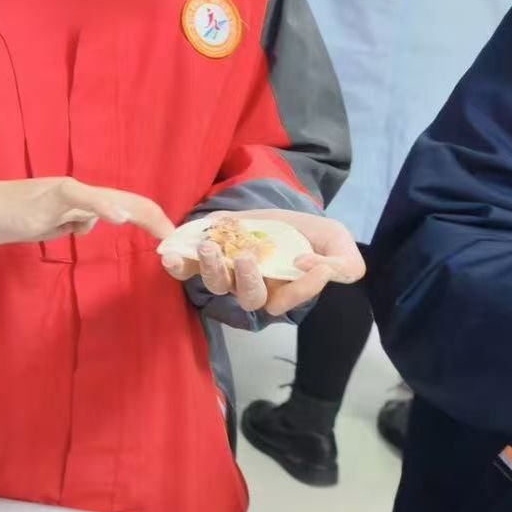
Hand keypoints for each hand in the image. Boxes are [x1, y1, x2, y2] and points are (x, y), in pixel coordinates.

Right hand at [0, 173, 173, 248]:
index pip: (120, 206)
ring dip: (141, 214)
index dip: (149, 220)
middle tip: (180, 241)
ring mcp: (58, 193)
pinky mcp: (42, 199)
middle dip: (157, 218)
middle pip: (126, 199)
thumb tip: (89, 224)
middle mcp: (72, 191)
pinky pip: (78, 199)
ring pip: (107, 198)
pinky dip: (103, 205)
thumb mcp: (40, 227)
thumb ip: (65, 223)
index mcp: (73, 200)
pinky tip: (121, 216)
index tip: (170, 242)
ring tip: (165, 232)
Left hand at [162, 209, 364, 315]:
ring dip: (211, 267)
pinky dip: (177, 264)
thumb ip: (342, 264)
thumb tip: (310, 265)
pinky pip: (187, 268)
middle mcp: (255, 286)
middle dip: (245, 280)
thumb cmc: (314, 234)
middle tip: (246, 258)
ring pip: (217, 283)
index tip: (304, 260)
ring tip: (209, 247)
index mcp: (285, 289)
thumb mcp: (339, 242)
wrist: (282, 212)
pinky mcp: (209, 254)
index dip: (298, 287)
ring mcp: (230, 272)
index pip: (289, 298)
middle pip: (247, 297)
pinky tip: (169, 255)